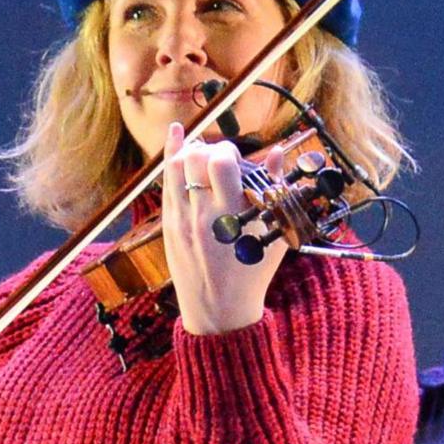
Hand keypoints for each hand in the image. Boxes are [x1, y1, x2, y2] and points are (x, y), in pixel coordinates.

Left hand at [161, 123, 283, 336]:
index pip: (220, 164)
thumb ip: (275, 191)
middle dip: (210, 149)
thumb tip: (277, 151)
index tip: (237, 160)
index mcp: (232, 217)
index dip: (228, 151)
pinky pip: (166, 181)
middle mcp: (203, 214)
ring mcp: (181, 219)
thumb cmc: (252, 272)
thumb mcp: (273, 234)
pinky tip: (177, 134)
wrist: (220, 309)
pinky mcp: (168, 224)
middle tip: (221, 161)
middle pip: (195, 159)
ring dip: (190, 152)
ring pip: (176, 166)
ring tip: (203, 156)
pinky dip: (171, 155)